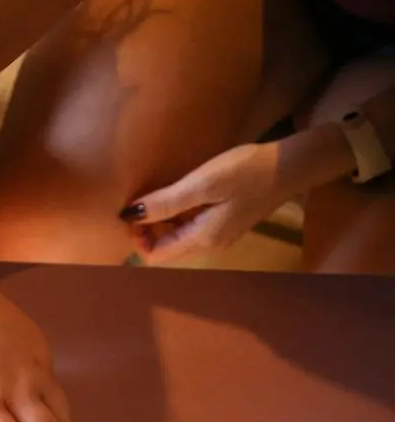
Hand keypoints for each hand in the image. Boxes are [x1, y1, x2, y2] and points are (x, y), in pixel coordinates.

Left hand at [121, 142, 292, 265]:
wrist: (291, 165)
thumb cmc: (246, 172)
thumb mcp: (202, 184)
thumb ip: (166, 202)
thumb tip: (129, 216)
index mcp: (202, 240)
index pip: (155, 256)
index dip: (137, 238)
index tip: (132, 211)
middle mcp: (209, 245)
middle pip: (165, 249)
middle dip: (147, 230)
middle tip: (142, 200)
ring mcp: (219, 235)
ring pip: (177, 238)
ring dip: (162, 222)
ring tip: (158, 194)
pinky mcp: (226, 222)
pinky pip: (191, 227)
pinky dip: (178, 216)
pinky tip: (178, 193)